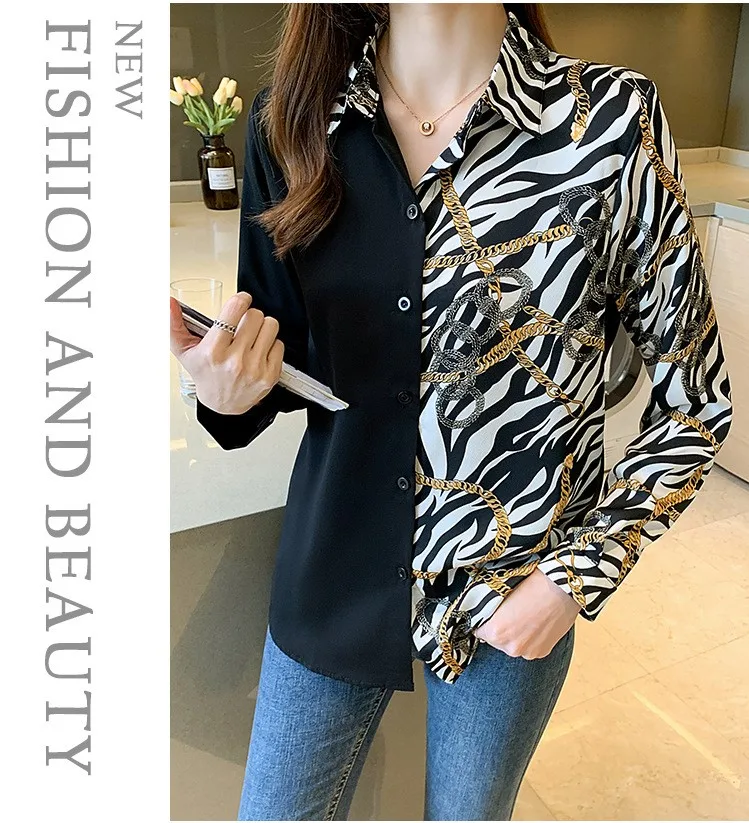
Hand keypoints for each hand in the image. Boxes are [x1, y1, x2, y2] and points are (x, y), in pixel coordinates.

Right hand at [169, 291, 283, 413]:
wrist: (222, 405)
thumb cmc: (205, 374)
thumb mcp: (184, 351)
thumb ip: (174, 324)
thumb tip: (169, 302)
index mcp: (213, 352)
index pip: (235, 311)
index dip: (241, 300)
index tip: (242, 300)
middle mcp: (235, 361)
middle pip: (255, 316)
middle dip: (250, 316)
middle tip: (244, 324)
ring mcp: (255, 369)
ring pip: (271, 326)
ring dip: (263, 327)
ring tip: (252, 336)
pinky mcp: (270, 375)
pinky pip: (279, 344)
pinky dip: (271, 344)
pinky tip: (259, 351)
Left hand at [473, 568, 580, 658]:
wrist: (562, 587)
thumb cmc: (531, 584)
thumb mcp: (501, 594)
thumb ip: (489, 610)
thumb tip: (481, 614)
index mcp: (495, 632)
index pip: (478, 631)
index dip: (482, 620)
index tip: (488, 614)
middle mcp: (510, 647)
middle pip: (494, 640)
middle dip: (498, 628)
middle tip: (509, 612)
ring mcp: (528, 652)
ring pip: (512, 644)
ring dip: (514, 635)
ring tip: (524, 616)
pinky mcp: (542, 652)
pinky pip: (528, 647)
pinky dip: (529, 638)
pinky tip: (535, 622)